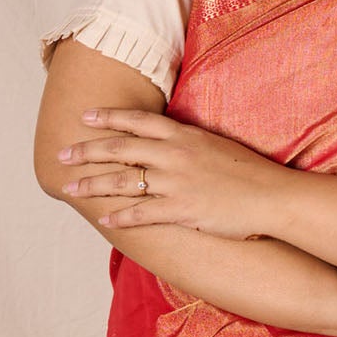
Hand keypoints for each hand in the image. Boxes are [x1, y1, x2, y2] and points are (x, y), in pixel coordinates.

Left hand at [58, 108, 289, 238]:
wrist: (273, 197)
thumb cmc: (250, 172)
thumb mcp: (216, 145)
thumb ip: (188, 143)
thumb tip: (169, 143)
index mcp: (184, 135)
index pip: (137, 121)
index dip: (108, 117)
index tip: (85, 117)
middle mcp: (175, 155)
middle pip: (120, 149)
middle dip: (87, 152)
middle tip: (62, 155)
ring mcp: (177, 183)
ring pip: (123, 181)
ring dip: (93, 185)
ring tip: (71, 189)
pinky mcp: (182, 209)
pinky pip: (142, 213)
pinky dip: (121, 217)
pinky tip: (104, 219)